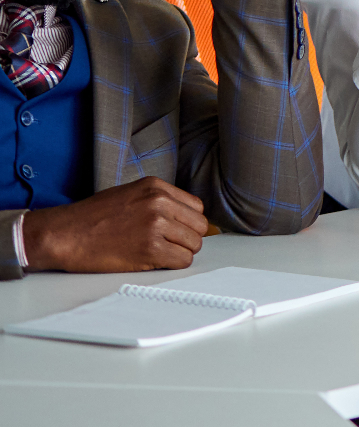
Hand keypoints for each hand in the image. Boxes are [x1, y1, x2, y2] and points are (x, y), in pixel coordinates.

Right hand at [20, 177, 206, 271]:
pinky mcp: (150, 248)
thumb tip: (183, 216)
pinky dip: (174, 264)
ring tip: (160, 253)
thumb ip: (159, 201)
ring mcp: (156, 225)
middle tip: (169, 245)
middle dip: (188, 238)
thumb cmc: (91, 218)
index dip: (188, 223)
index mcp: (156, 187)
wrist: (64, 234)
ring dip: (181, 252)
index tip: (177, 231)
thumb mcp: (130, 194)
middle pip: (200, 226)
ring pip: (194, 245)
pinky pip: (182, 260)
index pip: (196, 207)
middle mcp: (160, 203)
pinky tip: (156, 262)